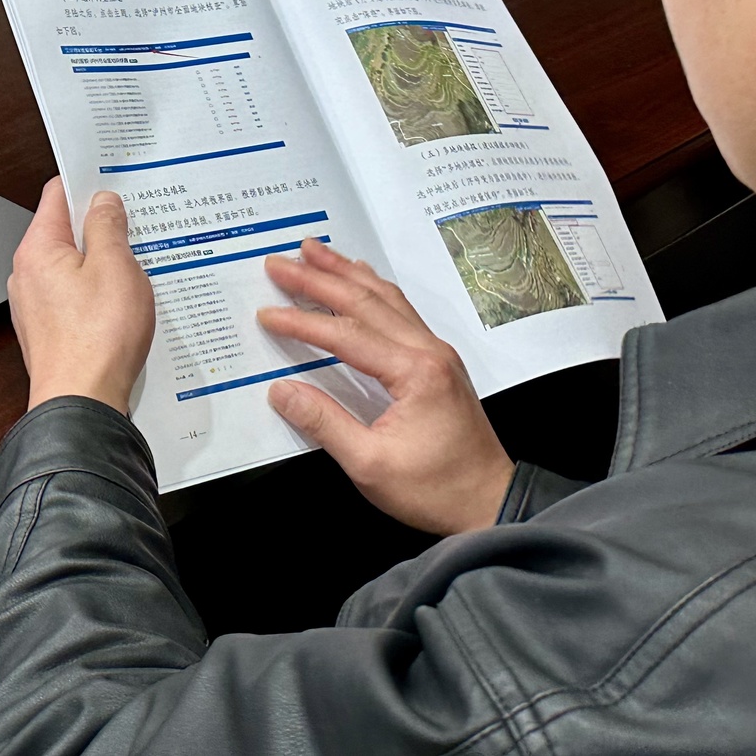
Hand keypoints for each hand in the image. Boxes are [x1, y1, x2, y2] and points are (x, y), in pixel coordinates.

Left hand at [9, 177, 156, 415]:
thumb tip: (103, 202)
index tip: (113, 179)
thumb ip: (108, 227)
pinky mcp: (49, 331)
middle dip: (99, 226)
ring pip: (71, 267)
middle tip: (136, 224)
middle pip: (64, 232)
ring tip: (136, 266)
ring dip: (102, 263)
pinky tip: (122, 303)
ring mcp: (36, 305)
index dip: (86, 182)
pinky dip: (97, 293)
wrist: (82, 405)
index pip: (56, 195)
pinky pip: (73, 297)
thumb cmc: (97, 339)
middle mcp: (27, 275)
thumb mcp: (115, 267)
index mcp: (37, 249)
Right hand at [258, 240, 514, 534]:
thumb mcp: (370, 465)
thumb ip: (324, 422)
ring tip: (314, 251)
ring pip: (387, 298)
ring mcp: (437, 352)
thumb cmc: (433, 491)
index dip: (302, 323)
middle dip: (319, 279)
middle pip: (366, 302)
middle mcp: (428, 350)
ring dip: (347, 273)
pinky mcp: (439, 362)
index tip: (266, 314)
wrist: (490, 504)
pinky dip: (373, 289)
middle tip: (280, 262)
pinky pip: (401, 311)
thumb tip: (279, 390)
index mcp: (413, 372)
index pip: (345, 335)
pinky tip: (360, 278)